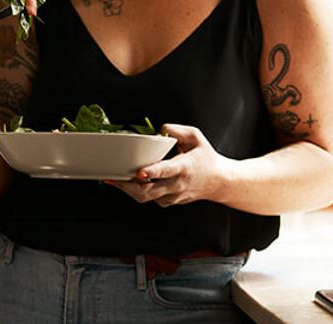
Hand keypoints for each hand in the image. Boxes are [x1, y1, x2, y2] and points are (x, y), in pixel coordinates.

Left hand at [106, 124, 233, 206]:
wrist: (220, 182)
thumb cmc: (207, 158)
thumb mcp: (196, 137)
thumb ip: (177, 130)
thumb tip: (159, 130)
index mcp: (184, 168)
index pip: (166, 171)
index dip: (151, 172)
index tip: (139, 171)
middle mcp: (177, 185)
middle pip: (148, 192)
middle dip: (127, 186)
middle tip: (113, 178)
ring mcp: (173, 196)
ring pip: (146, 198)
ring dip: (129, 189)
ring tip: (115, 179)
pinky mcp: (169, 202)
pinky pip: (149, 198)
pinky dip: (138, 190)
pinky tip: (131, 182)